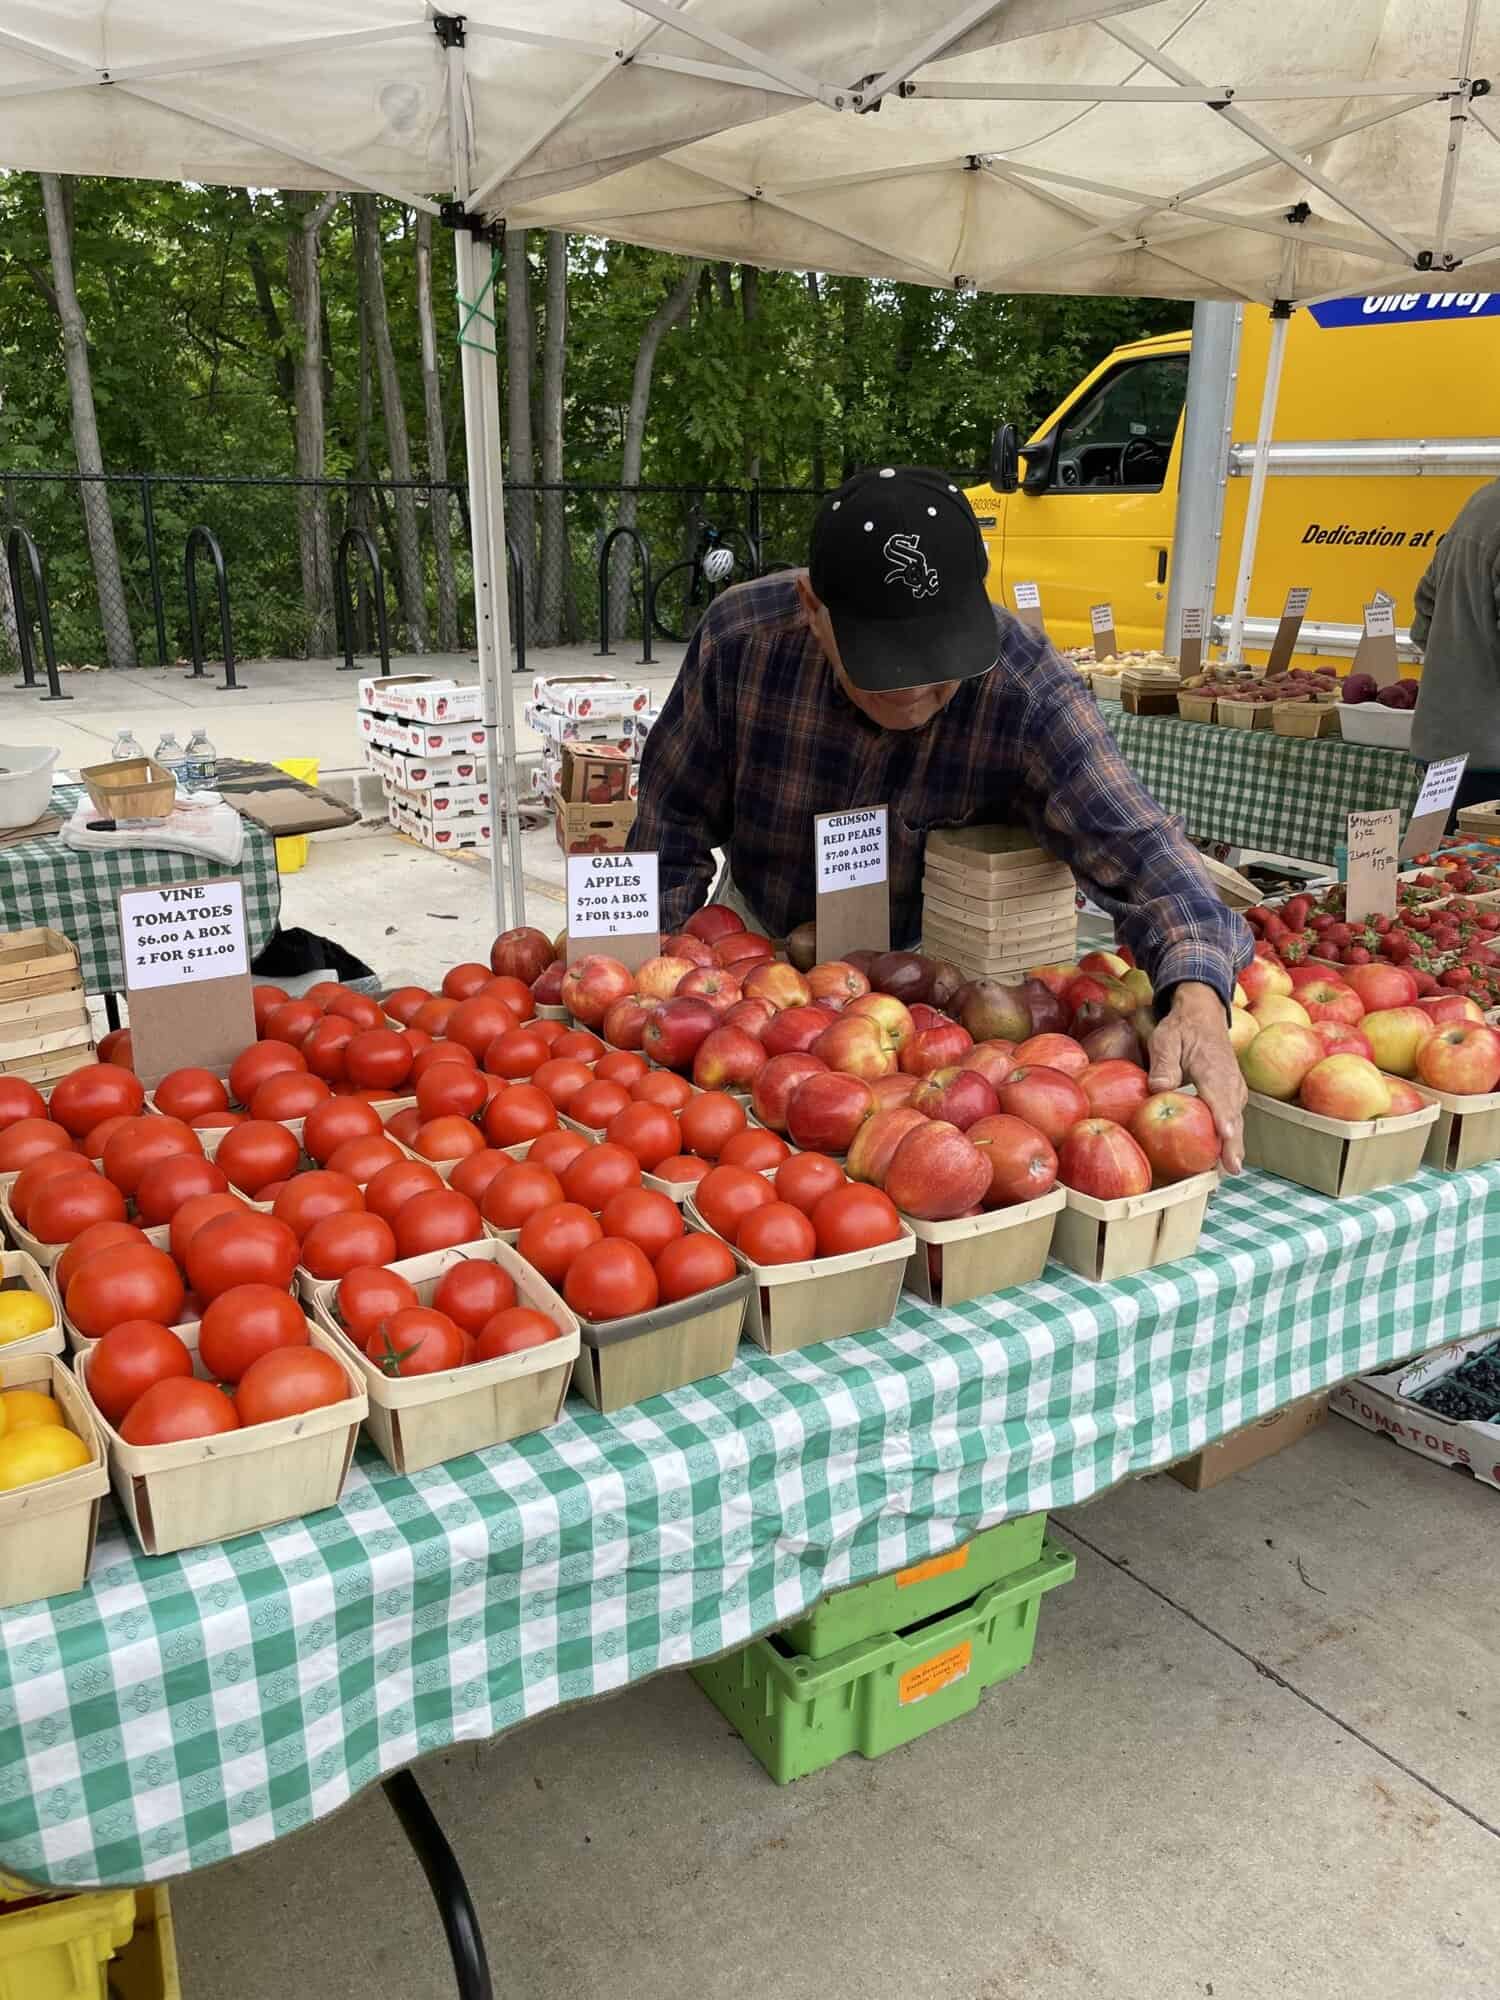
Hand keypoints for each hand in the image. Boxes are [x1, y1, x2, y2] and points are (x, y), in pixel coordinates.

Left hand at [1149, 981, 1246, 1173]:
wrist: (1204, 1016)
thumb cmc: (1182, 1030)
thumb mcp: (1166, 1039)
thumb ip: (1164, 1064)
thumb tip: (1159, 1089)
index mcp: (1212, 1067)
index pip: (1219, 1095)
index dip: (1223, 1116)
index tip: (1226, 1135)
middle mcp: (1230, 1081)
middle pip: (1233, 1114)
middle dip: (1233, 1143)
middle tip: (1230, 1168)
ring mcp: (1234, 1089)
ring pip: (1236, 1119)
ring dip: (1234, 1144)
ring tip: (1228, 1169)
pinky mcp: (1233, 1095)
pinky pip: (1233, 1117)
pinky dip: (1231, 1137)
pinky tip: (1223, 1157)